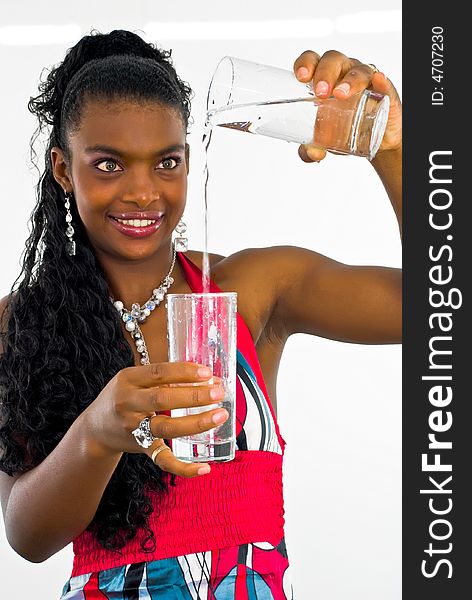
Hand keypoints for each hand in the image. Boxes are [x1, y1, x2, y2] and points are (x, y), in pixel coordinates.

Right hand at [80, 362, 227, 477]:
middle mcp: (128, 403)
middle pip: (163, 399)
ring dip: (196, 423)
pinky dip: (184, 468)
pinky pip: (163, 460)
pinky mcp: (141, 448)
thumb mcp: (135, 379)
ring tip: (220, 415)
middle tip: (218, 392)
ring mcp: (133, 428)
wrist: (95, 429)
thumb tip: (210, 378)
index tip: (207, 372)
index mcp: (128, 379)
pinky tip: (205, 467)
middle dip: (194, 396)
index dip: (184, 372)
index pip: (159, 372)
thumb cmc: (124, 397)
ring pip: (166, 428)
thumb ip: (166, 377)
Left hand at [293, 50, 401, 161]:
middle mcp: (343, 73)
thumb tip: (312, 153)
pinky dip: (381, 80)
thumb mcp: (324, 142)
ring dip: (350, 79)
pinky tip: (377, 81)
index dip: (306, 63)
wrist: (374, 141)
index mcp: (324, 79)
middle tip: (320, 92)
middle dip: (325, 73)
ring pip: (358, 71)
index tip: (301, 76)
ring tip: (341, 94)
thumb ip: (310, 150)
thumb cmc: (344, 130)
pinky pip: (383, 81)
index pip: (312, 61)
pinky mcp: (384, 90)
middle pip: (334, 61)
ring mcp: (365, 79)